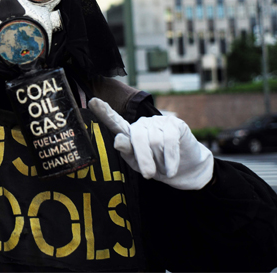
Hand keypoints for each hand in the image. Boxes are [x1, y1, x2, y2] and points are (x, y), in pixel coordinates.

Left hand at [89, 98, 213, 189]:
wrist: (184, 170)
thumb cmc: (156, 166)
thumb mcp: (137, 163)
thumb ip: (127, 151)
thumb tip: (118, 139)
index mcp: (129, 133)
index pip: (115, 121)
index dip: (104, 112)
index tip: (92, 101)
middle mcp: (142, 124)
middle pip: (138, 138)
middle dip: (144, 159)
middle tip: (148, 175)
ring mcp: (158, 122)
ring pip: (155, 142)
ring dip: (160, 161)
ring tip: (164, 167)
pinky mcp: (174, 123)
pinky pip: (169, 141)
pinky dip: (170, 159)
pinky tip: (171, 168)